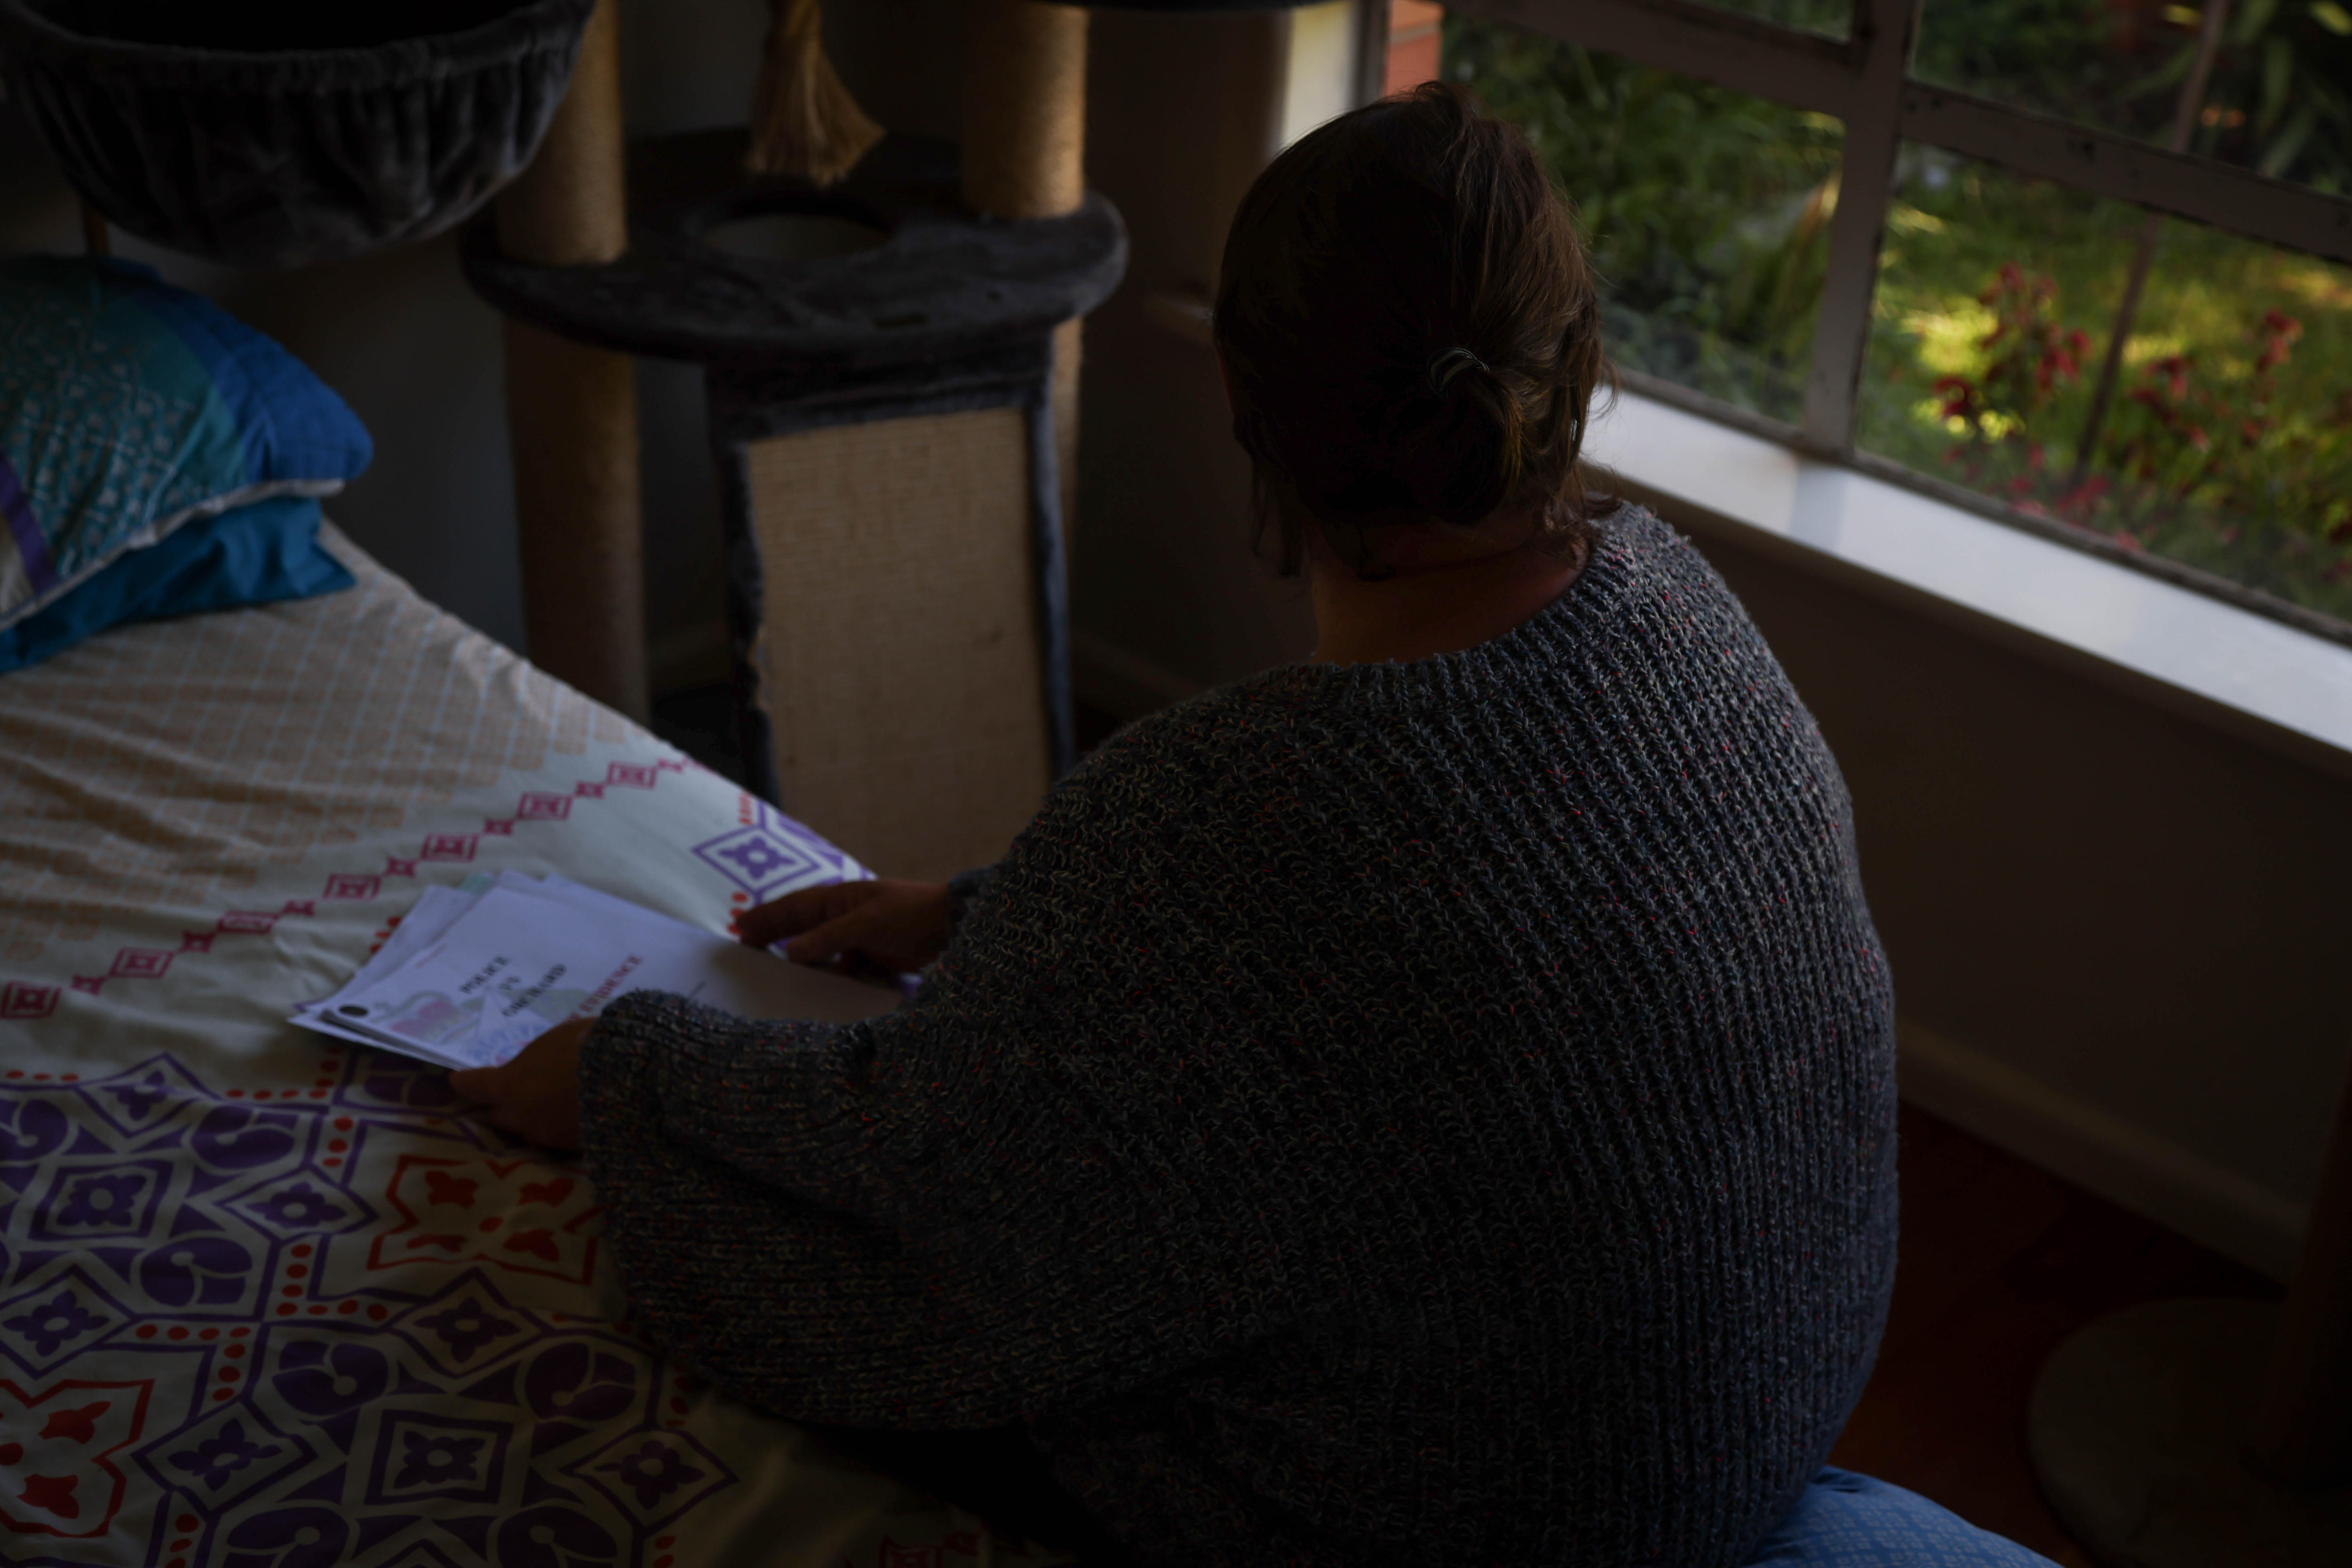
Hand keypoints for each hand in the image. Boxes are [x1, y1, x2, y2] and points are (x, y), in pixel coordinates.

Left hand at [447, 1017, 589, 1150]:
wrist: (630, 1078)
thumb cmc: (590, 1046)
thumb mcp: (558, 1040)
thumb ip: (541, 1058)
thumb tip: (545, 1063)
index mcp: (508, 1084)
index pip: (473, 1086)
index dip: (466, 1083)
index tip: (457, 1081)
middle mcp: (519, 1116)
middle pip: (501, 1114)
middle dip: (510, 1105)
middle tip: (525, 1092)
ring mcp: (546, 1137)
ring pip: (535, 1129)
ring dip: (542, 1118)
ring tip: (565, 1102)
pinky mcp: (573, 1150)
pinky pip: (562, 1139)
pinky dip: (568, 1128)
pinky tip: (587, 1114)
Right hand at [737, 878, 951, 973]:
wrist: (952, 925)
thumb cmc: (910, 914)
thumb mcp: (867, 923)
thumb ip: (829, 937)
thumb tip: (790, 951)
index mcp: (840, 901)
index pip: (794, 908)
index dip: (767, 917)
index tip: (740, 927)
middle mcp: (845, 918)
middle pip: (801, 928)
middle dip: (774, 935)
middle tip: (744, 948)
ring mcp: (859, 939)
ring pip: (820, 951)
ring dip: (799, 961)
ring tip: (773, 975)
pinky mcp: (874, 960)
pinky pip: (843, 970)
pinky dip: (828, 978)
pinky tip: (816, 991)